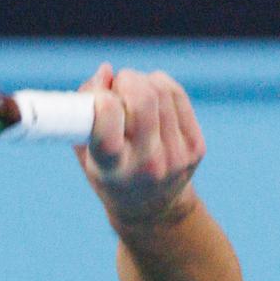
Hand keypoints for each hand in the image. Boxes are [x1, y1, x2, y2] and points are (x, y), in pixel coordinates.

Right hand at [74, 64, 206, 230]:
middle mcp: (148, 165)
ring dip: (142, 81)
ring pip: (161, 90)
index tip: (99, 101)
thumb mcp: (85, 151)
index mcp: (113, 169)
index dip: (102, 98)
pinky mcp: (195, 147)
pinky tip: (151, 97)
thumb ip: (84, 110)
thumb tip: (107, 71)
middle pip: (143, 98)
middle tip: (116, 89)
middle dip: (126, 81)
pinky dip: (160, 85)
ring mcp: (176, 156)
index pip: (109, 117)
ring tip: (131, 95)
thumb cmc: (109, 173)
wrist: (151, 209)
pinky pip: (177, 95)